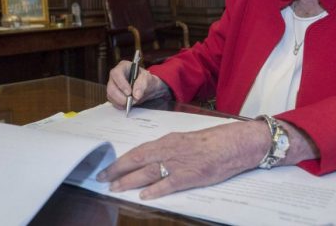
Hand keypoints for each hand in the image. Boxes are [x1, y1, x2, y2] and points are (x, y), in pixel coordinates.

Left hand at [96, 120, 269, 198]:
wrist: (233, 143)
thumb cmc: (212, 142)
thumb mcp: (185, 141)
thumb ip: (168, 149)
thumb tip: (151, 159)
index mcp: (168, 140)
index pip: (138, 150)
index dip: (121, 160)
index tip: (109, 167)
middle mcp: (169, 150)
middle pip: (137, 160)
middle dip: (117, 170)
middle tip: (102, 178)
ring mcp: (179, 163)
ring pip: (147, 172)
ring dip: (129, 181)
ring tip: (115, 188)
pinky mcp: (190, 176)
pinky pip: (168, 183)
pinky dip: (155, 190)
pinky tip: (144, 196)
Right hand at [106, 60, 170, 109]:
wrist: (148, 87)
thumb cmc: (147, 80)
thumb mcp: (148, 79)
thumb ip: (142, 85)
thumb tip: (136, 95)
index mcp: (123, 67)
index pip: (116, 74)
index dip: (121, 84)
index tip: (129, 93)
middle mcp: (115, 75)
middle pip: (111, 86)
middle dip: (120, 96)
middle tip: (131, 101)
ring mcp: (113, 85)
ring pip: (110, 95)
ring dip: (120, 102)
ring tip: (131, 103)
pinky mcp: (113, 94)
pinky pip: (112, 101)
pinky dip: (120, 105)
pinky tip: (127, 105)